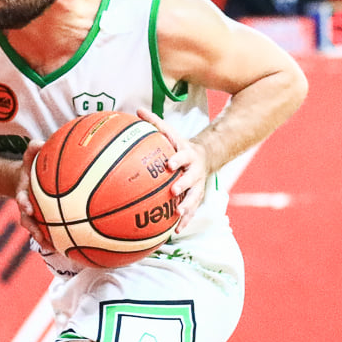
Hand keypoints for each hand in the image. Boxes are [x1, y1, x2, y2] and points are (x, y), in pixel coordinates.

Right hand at [15, 140, 51, 248]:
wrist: (25, 180)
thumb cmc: (31, 167)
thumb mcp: (30, 156)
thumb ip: (33, 149)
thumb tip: (40, 142)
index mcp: (23, 192)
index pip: (21, 198)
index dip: (24, 203)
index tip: (27, 208)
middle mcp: (27, 206)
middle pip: (27, 220)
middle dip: (33, 228)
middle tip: (40, 236)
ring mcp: (33, 215)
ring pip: (37, 229)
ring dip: (44, 239)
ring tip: (53, 248)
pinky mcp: (41, 220)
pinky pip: (47, 231)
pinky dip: (55, 238)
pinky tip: (67, 246)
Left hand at [138, 108, 208, 230]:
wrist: (204, 157)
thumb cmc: (178, 146)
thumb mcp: (170, 133)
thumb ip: (155, 123)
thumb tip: (136, 110)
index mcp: (187, 155)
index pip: (183, 156)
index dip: (178, 160)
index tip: (169, 164)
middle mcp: (195, 171)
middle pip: (192, 178)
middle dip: (184, 185)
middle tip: (174, 190)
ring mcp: (198, 185)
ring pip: (194, 197)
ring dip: (187, 207)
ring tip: (178, 215)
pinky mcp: (197, 198)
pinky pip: (192, 211)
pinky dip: (185, 221)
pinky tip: (176, 232)